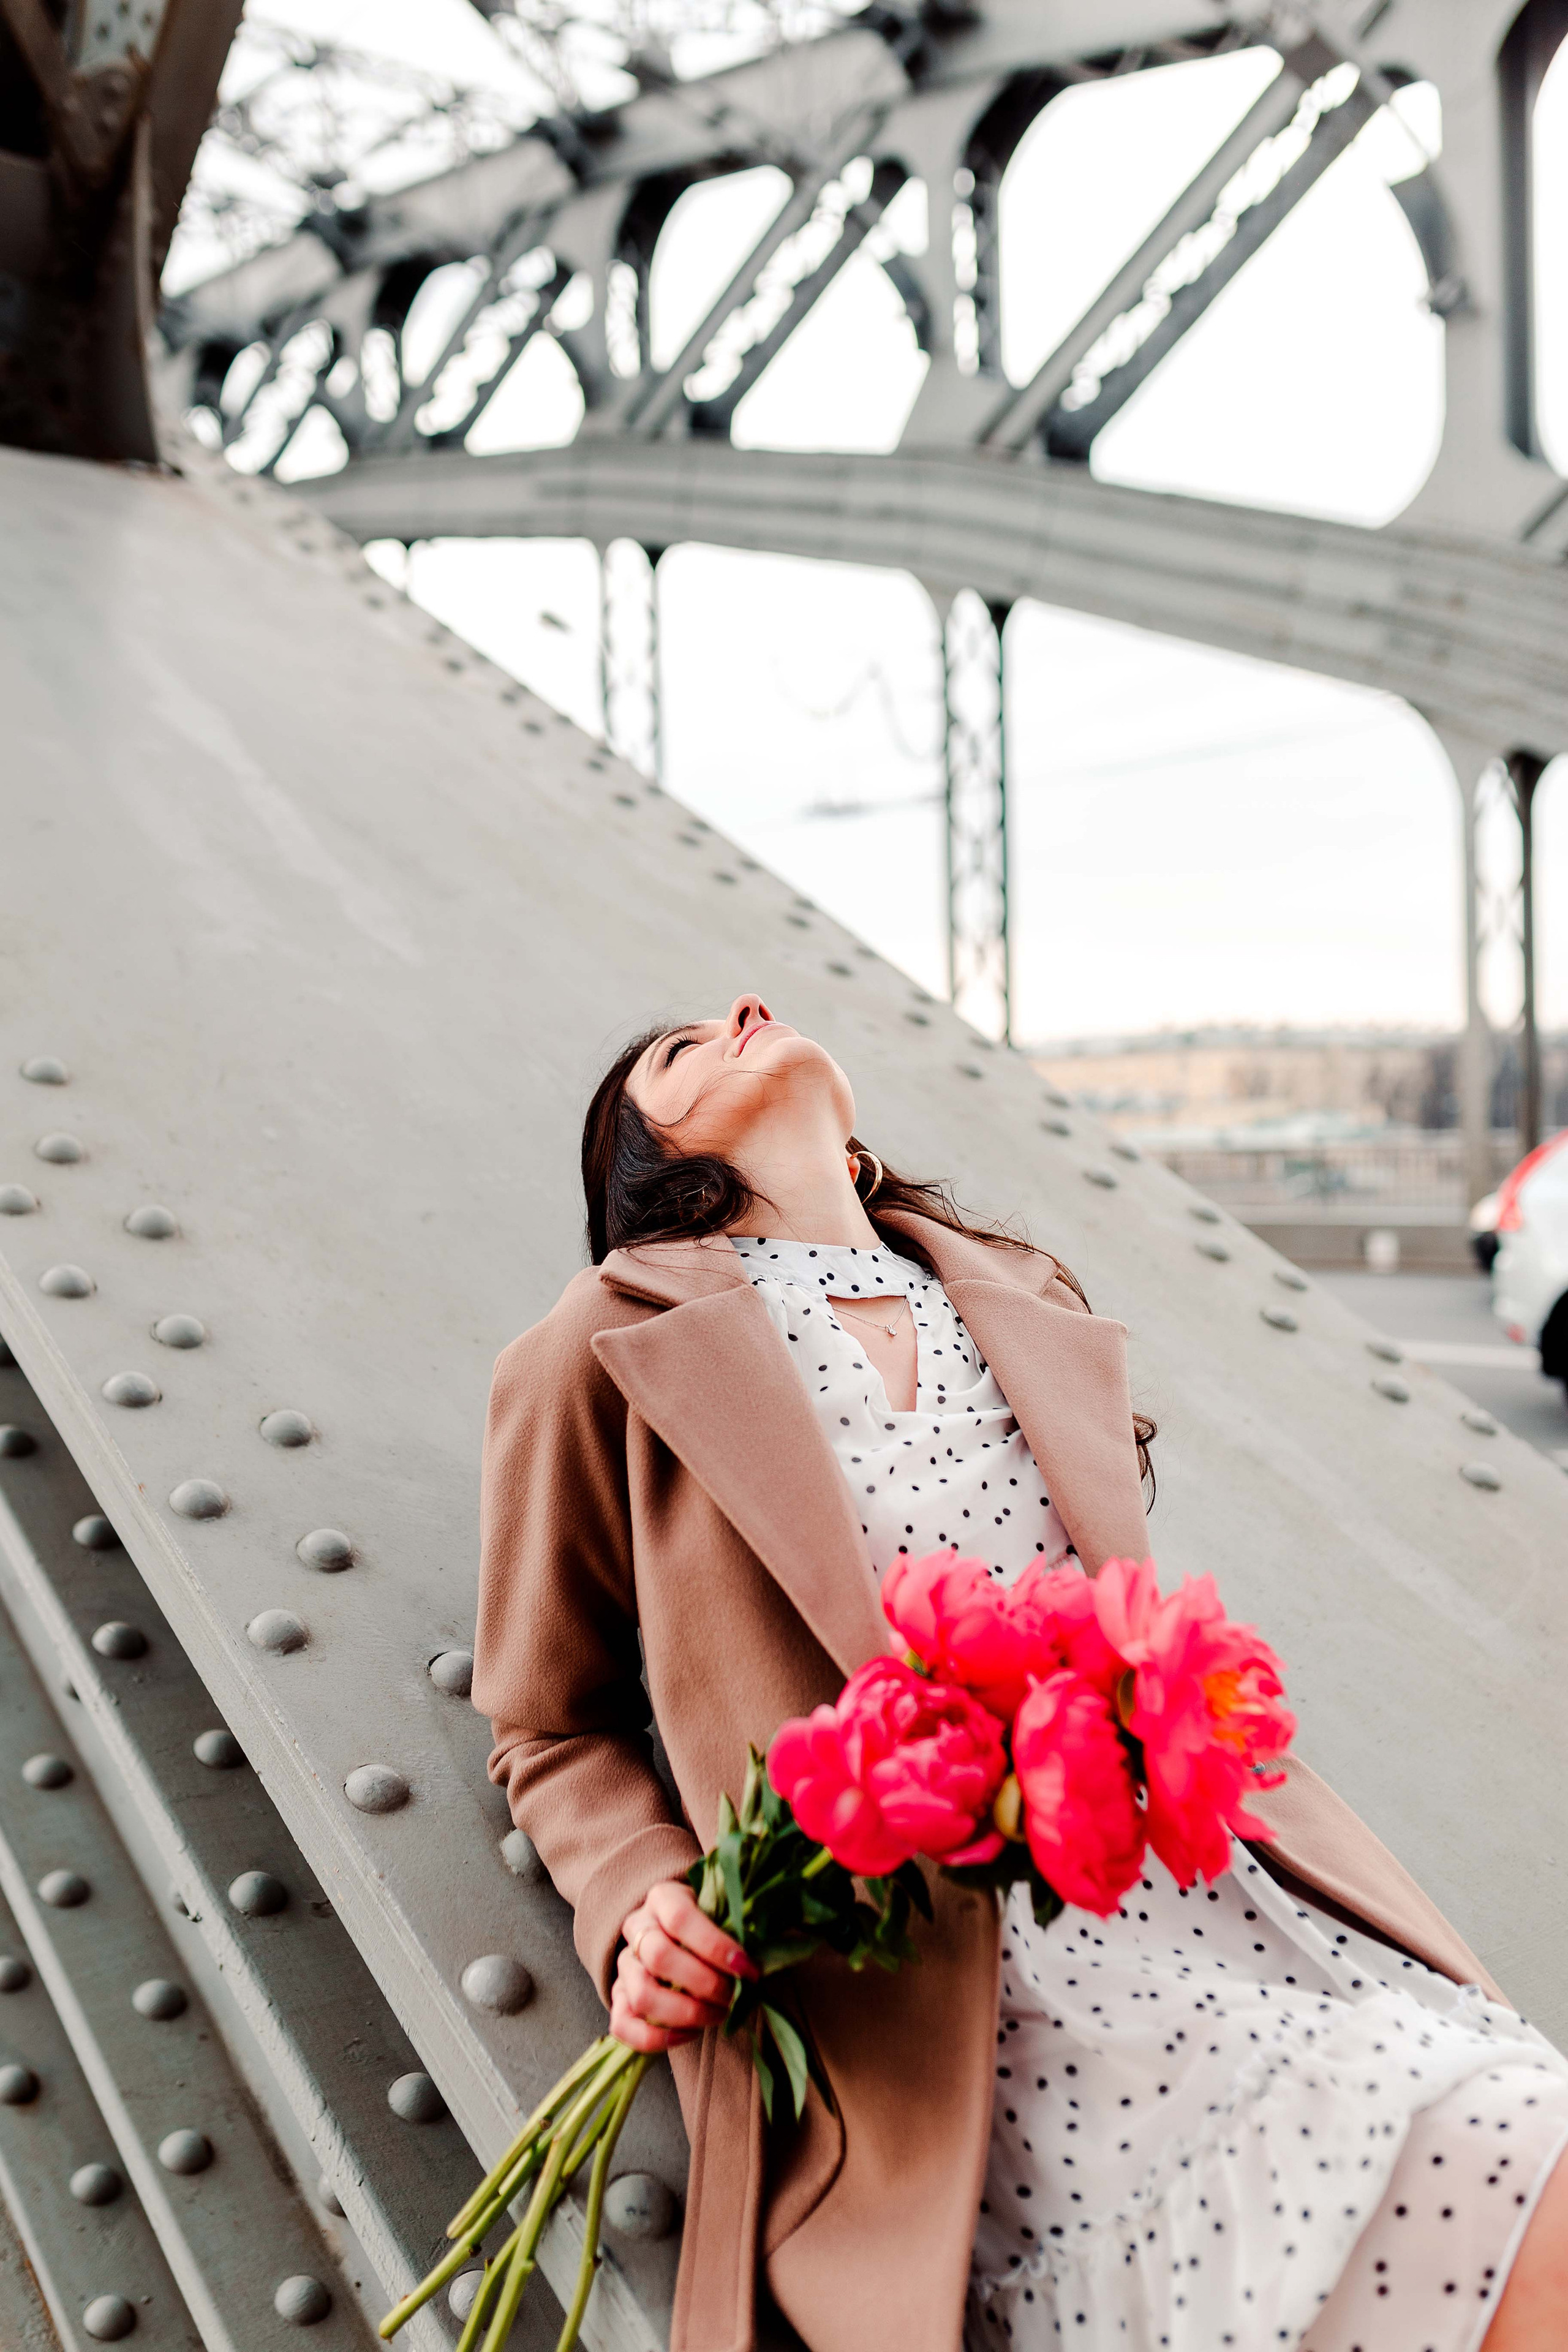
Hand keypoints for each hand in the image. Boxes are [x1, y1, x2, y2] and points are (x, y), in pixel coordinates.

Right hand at [610, 1880, 757, 2052]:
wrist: (675, 1932)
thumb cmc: (712, 1923)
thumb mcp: (725, 1910)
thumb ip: (744, 1924)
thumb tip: (778, 1949)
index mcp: (663, 1898)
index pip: (681, 1918)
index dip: (715, 1946)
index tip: (748, 1968)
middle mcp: (637, 1927)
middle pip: (659, 1956)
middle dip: (705, 1984)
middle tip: (735, 1997)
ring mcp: (624, 1964)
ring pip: (642, 1994)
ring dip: (686, 2013)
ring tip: (718, 2016)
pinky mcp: (618, 1997)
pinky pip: (622, 2024)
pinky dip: (656, 2038)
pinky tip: (689, 2035)